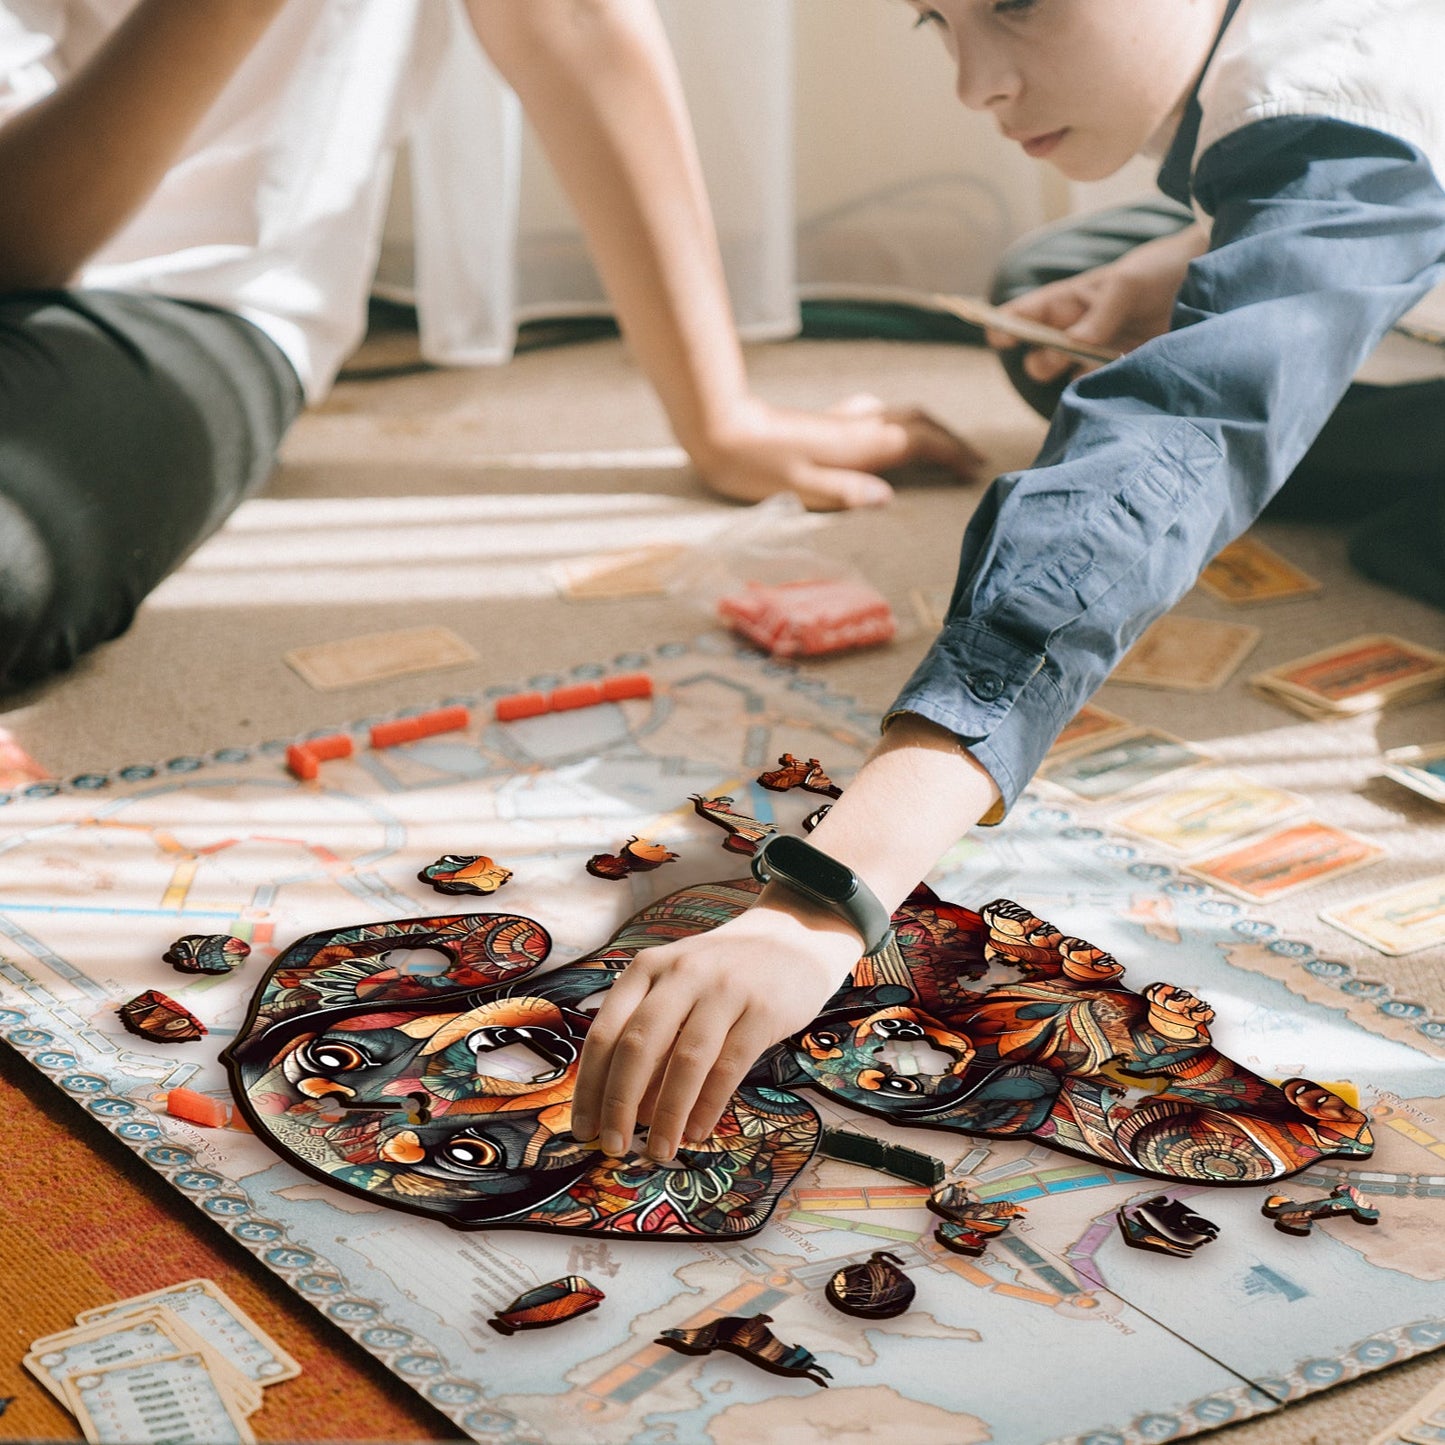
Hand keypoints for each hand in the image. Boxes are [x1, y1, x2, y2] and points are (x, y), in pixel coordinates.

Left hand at [570, 892, 863, 1160]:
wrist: (793, 938)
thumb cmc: (723, 973)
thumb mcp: (677, 986)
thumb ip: (651, 1033)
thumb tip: (624, 1107)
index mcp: (648, 968)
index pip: (606, 1032)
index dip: (590, 1086)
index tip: (583, 1128)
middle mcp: (681, 974)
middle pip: (638, 1046)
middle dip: (620, 1104)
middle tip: (614, 1147)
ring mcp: (724, 989)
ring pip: (685, 1061)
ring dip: (667, 1114)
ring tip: (659, 1150)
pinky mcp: (763, 1009)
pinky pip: (728, 1066)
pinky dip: (707, 1105)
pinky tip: (696, 1131)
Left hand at [689, 393, 984, 510]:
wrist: (717, 428)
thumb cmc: (754, 464)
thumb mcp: (800, 487)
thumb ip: (845, 493)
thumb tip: (887, 498)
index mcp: (857, 444)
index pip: (919, 442)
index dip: (951, 453)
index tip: (975, 470)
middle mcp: (855, 426)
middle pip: (916, 422)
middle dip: (947, 438)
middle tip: (969, 459)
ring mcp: (840, 421)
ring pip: (896, 416)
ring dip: (924, 429)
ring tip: (939, 449)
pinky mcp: (823, 422)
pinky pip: (874, 417)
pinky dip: (895, 425)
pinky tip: (885, 433)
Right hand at [985, 222, 1207, 387]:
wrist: (1212, 286)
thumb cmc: (1162, 270)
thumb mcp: (1128, 283)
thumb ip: (1099, 315)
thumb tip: (1071, 347)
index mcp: (1071, 301)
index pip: (1025, 314)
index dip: (1005, 325)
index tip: (997, 337)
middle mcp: (1078, 330)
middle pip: (1039, 356)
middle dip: (1044, 361)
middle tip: (1068, 353)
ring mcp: (1099, 354)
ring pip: (1065, 378)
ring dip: (1072, 380)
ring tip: (1100, 367)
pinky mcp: (1122, 371)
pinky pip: (1097, 391)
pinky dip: (1098, 395)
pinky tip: (1114, 386)